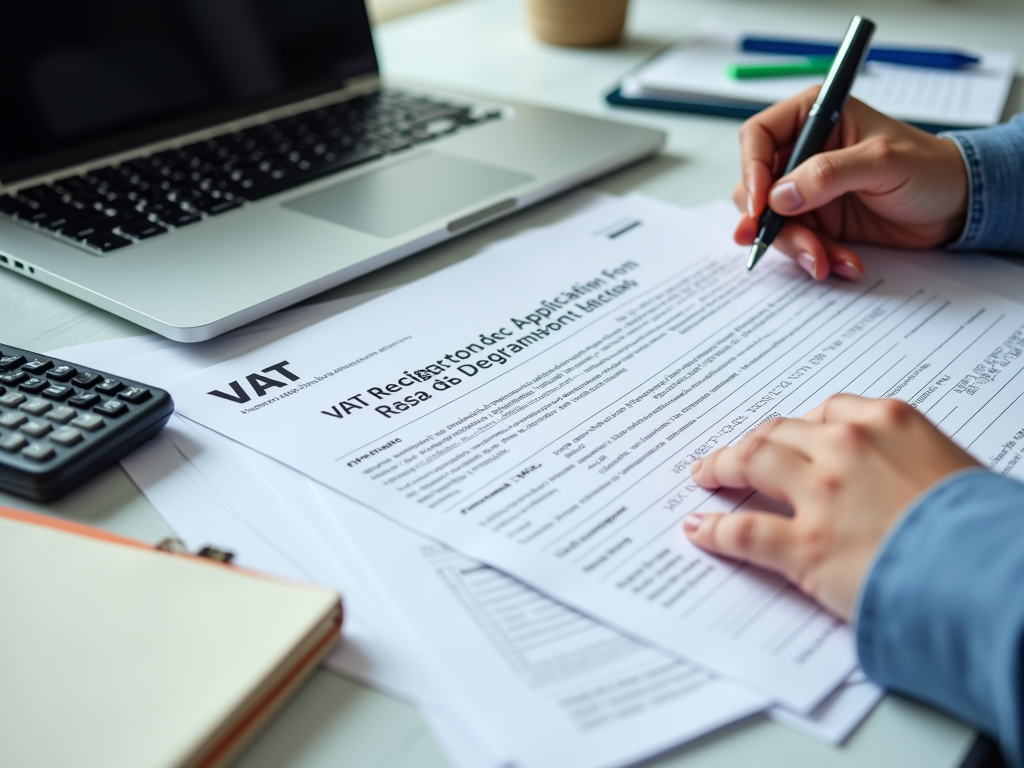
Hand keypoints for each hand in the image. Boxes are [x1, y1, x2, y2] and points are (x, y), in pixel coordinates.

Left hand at [682, 395, 978, 619]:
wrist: (991, 573)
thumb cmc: (983, 527)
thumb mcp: (952, 469)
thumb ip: (910, 461)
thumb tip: (895, 481)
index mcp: (888, 422)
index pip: (828, 410)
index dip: (800, 425)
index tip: (789, 434)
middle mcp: (846, 447)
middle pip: (779, 432)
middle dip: (752, 443)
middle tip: (734, 455)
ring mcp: (819, 493)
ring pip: (751, 463)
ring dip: (722, 468)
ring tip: (706, 475)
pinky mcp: (803, 544)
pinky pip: (743, 531)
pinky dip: (715, 529)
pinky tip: (700, 530)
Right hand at [734, 90, 968, 281]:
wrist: (955, 207)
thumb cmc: (929, 168)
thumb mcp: (882, 162)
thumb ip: (828, 173)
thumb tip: (779, 196)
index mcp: (815, 117)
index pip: (758, 136)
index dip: (751, 170)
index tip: (759, 205)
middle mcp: (802, 152)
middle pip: (756, 187)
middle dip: (773, 222)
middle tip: (796, 244)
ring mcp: (806, 189)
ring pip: (772, 221)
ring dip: (796, 246)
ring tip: (826, 261)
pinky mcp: (816, 220)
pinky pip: (795, 242)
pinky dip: (814, 257)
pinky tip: (842, 263)